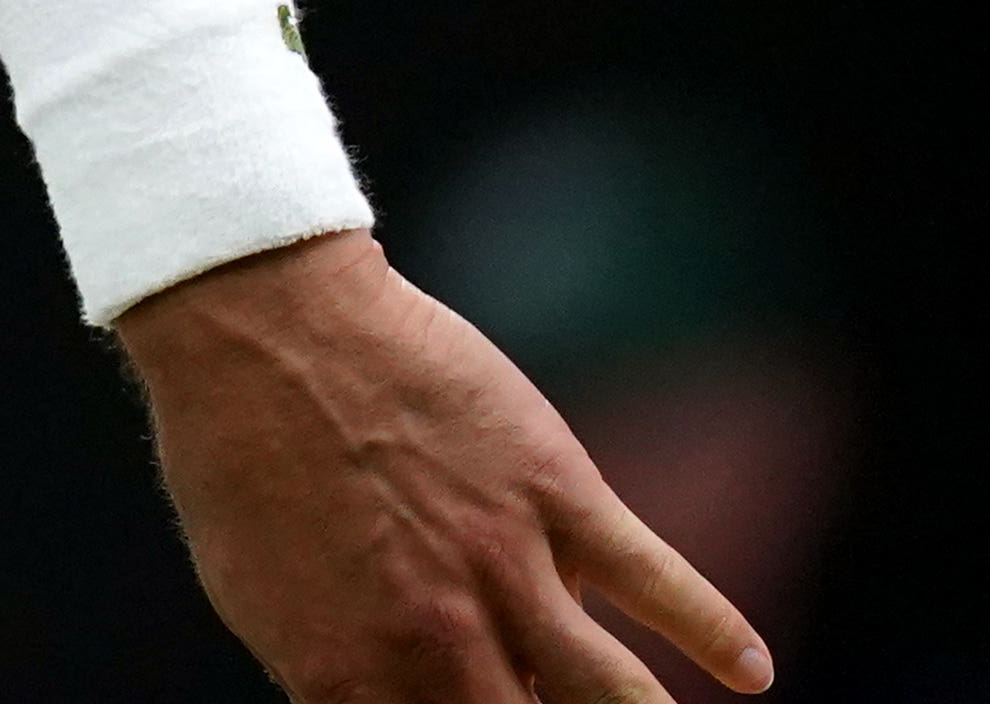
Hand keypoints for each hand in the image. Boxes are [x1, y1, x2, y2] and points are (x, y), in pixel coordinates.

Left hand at [121, 232, 772, 700]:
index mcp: (356, 679)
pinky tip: (751, 671)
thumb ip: (334, 670)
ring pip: (613, 696)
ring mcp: (508, 569)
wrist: (261, 322)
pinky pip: (659, 579)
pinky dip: (716, 631)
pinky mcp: (558, 496)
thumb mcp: (259, 594)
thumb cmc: (237, 453)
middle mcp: (444, 641)